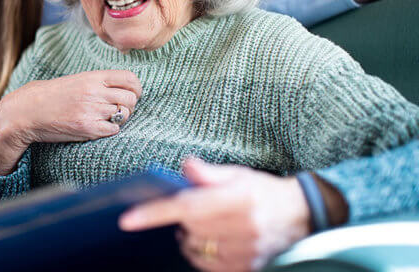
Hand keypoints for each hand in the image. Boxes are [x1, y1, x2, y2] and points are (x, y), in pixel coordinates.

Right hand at [0, 70, 141, 174]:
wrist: (29, 110)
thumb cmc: (54, 95)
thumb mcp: (78, 80)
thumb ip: (101, 83)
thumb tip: (128, 89)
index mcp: (93, 77)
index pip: (129, 79)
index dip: (136, 88)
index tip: (133, 94)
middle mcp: (95, 92)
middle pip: (130, 99)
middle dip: (129, 106)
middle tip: (119, 109)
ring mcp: (92, 111)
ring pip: (124, 115)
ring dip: (119, 118)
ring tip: (105, 118)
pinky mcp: (87, 128)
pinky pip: (113, 130)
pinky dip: (110, 130)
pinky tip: (99, 127)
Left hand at [119, 158, 310, 270]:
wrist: (301, 216)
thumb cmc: (263, 191)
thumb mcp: (238, 174)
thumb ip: (209, 173)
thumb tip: (185, 166)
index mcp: (237, 199)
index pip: (186, 207)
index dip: (154, 213)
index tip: (127, 219)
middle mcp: (242, 227)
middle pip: (189, 228)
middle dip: (183, 219)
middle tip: (196, 209)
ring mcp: (245, 252)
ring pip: (195, 249)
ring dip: (191, 238)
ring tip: (207, 225)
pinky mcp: (246, 268)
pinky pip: (208, 266)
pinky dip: (202, 254)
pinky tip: (213, 241)